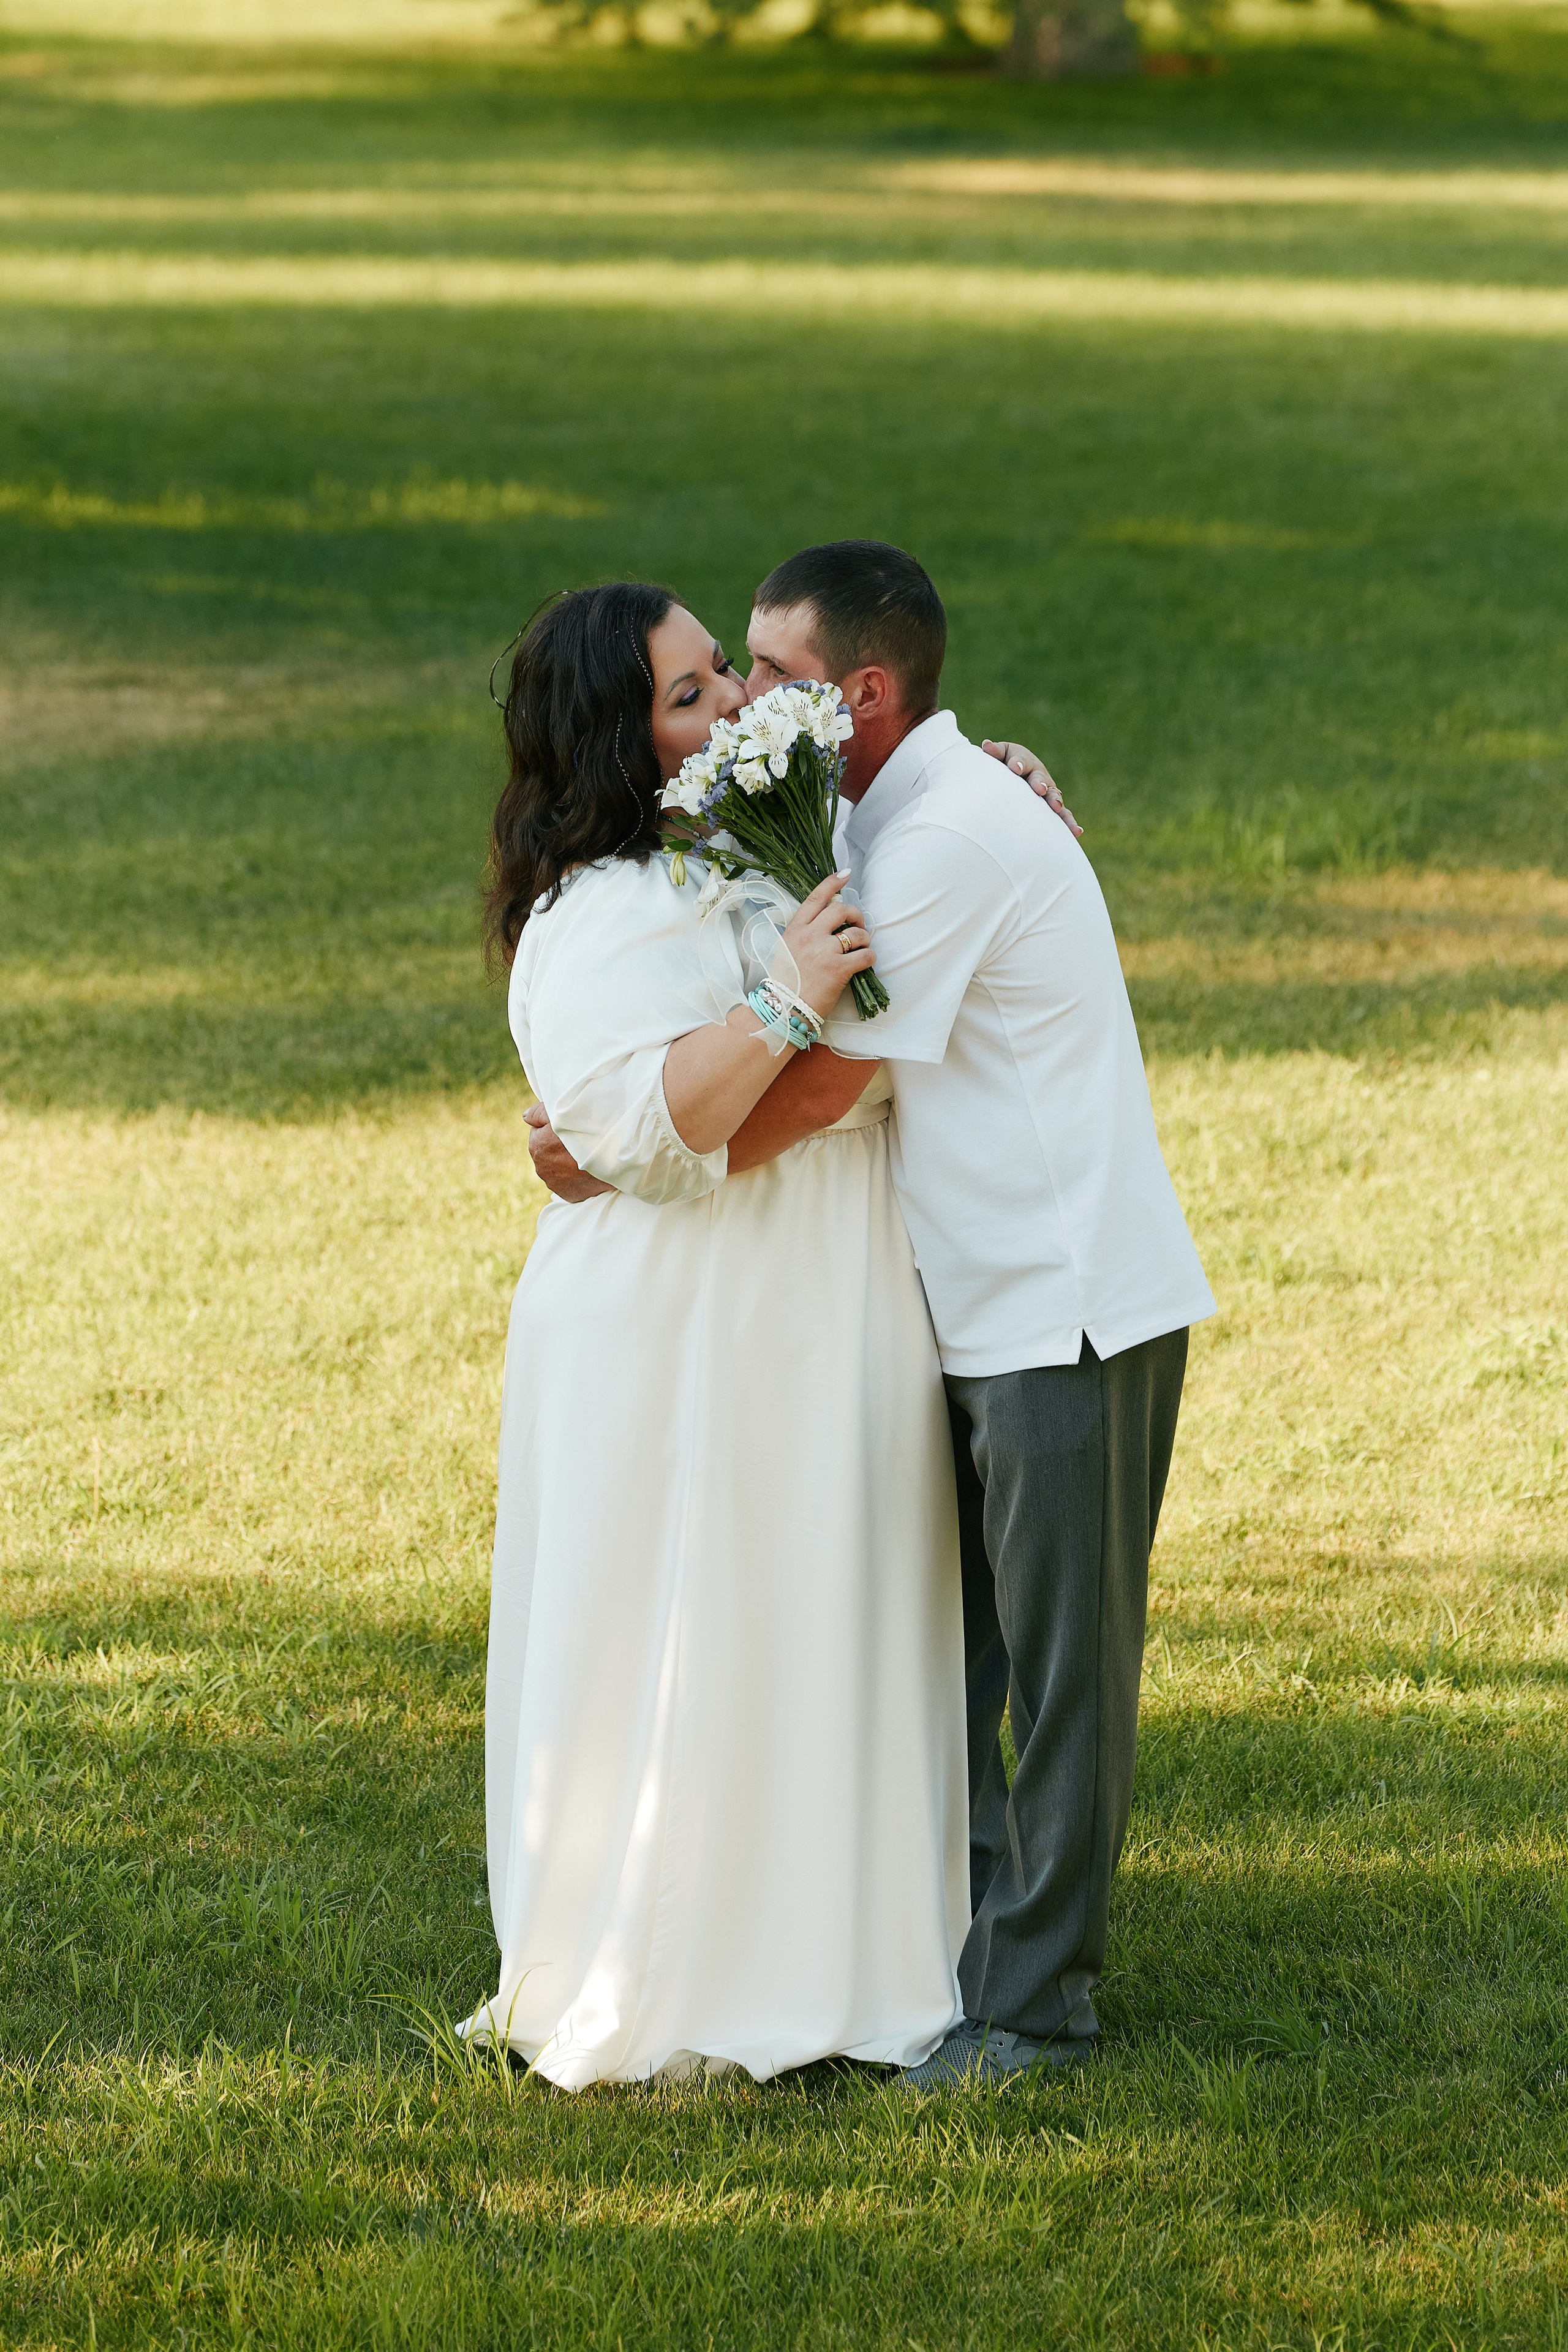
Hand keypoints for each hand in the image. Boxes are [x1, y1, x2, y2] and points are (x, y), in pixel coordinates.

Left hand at [526, 1101, 612, 1201]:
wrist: (608, 1157)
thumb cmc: (583, 1131)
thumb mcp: (558, 1114)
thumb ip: (538, 1113)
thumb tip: (525, 1117)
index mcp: (536, 1145)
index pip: (539, 1132)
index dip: (553, 1128)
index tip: (568, 1128)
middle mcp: (541, 1167)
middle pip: (549, 1152)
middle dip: (559, 1147)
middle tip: (578, 1141)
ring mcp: (555, 1183)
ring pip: (559, 1168)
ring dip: (568, 1162)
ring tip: (584, 1155)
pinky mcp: (568, 1195)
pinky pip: (569, 1183)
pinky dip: (576, 1177)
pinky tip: (587, 1169)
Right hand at [782, 872, 876, 1020]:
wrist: (784, 1009)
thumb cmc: (786, 981)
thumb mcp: (787, 949)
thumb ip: (804, 932)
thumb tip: (828, 920)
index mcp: (795, 929)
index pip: (816, 898)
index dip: (832, 883)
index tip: (845, 875)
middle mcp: (809, 936)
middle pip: (840, 909)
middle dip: (855, 915)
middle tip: (858, 926)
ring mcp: (824, 952)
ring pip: (856, 933)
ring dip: (864, 938)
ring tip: (861, 948)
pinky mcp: (838, 969)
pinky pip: (866, 955)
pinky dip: (870, 957)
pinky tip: (866, 962)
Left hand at [982, 739, 1082, 838]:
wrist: (1017, 774)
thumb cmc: (1006, 764)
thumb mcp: (1001, 756)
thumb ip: (996, 752)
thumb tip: (987, 746)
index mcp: (1024, 761)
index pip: (1020, 761)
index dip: (1018, 764)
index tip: (1015, 768)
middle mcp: (1039, 775)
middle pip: (1039, 778)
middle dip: (1039, 782)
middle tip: (1039, 788)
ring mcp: (1047, 791)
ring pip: (1053, 796)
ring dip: (1055, 801)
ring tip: (1056, 807)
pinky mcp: (1052, 807)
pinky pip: (1062, 815)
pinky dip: (1068, 822)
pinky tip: (1075, 831)